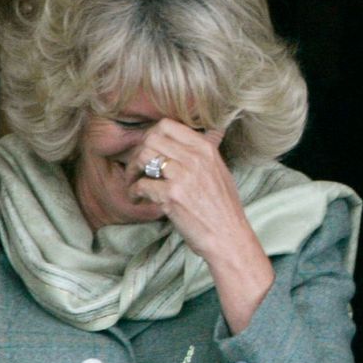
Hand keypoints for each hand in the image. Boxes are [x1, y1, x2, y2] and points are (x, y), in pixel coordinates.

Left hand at [129, 120, 273, 331]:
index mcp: (206, 149)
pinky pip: (141, 185)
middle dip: (138, 153)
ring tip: (135, 183)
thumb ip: (209, 151)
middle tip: (138, 169)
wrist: (229, 237)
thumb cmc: (224, 208)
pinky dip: (134, 193)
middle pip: (151, 139)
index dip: (151, 136)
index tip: (149, 150)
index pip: (167, 125)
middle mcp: (195, 158)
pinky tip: (138, 199)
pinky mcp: (172, 196)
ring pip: (143, 157)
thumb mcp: (221, 171)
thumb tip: (214, 130)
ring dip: (133, 171)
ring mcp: (183, 176)